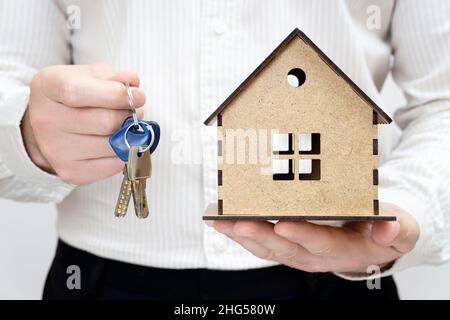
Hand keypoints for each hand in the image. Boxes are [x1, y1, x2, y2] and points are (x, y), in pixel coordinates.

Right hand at [22, 64, 144, 184]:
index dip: (114, 95)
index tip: (139, 95)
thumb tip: (133, 82)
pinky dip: (125, 153)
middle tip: (133, 112)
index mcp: (48, 86)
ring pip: (113, 145)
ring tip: (125, 126)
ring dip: (129, 135)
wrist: (53, 127)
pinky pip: (114, 164)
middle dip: (128, 116)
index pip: (77, 92)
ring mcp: (56, 149)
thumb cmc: (77, 97)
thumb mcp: (91, 76)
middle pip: (104, 122)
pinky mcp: (72, 171)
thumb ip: (114, 78)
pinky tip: (118, 142)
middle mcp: (46, 120)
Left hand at [207, 203, 419, 273]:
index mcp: (342, 250)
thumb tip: (389, 230)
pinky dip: (243, 234)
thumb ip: (396, 229)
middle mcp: (314, 255)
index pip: (319, 243)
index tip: (282, 223)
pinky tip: (226, 224)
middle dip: (258, 234)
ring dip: (242, 235)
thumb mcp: (399, 228)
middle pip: (283, 247)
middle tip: (236, 221)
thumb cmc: (381, 231)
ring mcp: (298, 252)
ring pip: (266, 247)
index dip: (301, 234)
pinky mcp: (287, 247)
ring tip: (221, 222)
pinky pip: (262, 244)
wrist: (371, 241)